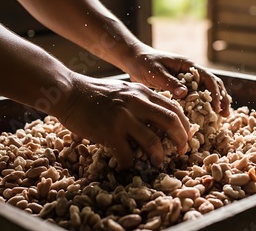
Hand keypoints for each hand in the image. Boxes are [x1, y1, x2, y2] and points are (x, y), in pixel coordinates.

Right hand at [56, 73, 189, 168]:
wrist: (68, 92)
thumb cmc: (95, 93)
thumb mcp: (125, 91)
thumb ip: (141, 101)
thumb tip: (159, 120)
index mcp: (143, 93)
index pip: (174, 108)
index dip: (184, 124)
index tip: (186, 136)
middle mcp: (137, 102)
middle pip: (170, 122)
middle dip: (181, 139)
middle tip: (181, 151)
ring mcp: (123, 117)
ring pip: (153, 141)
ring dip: (159, 156)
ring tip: (158, 163)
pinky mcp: (109, 131)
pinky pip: (126, 154)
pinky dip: (129, 163)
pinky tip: (127, 165)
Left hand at [122, 43, 231, 116]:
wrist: (134, 60)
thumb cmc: (144, 63)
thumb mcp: (155, 72)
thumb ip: (169, 82)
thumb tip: (185, 94)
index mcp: (188, 65)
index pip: (208, 78)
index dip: (215, 93)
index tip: (217, 107)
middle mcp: (191, 72)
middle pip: (213, 84)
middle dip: (222, 99)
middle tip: (226, 114)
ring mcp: (188, 79)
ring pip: (208, 90)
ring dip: (216, 102)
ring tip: (222, 116)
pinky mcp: (182, 87)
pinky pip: (197, 96)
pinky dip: (203, 105)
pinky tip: (205, 117)